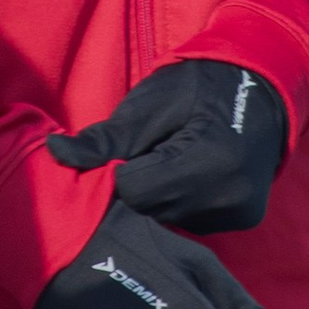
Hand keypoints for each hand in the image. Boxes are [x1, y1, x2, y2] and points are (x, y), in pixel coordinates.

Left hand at [47, 59, 287, 233]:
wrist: (255, 87)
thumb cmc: (195, 88)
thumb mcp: (146, 105)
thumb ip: (102, 139)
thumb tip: (53, 152)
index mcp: (210, 160)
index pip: (134, 189)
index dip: (120, 169)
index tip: (129, 147)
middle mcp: (231, 195)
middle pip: (150, 209)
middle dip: (137, 184)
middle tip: (149, 150)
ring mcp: (240, 212)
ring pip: (168, 219)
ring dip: (157, 196)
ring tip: (170, 158)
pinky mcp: (243, 218)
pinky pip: (190, 221)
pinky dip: (178, 202)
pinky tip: (186, 175)